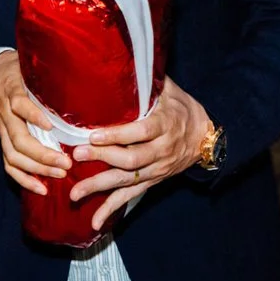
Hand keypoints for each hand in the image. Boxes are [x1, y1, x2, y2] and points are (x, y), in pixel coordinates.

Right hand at [0, 50, 71, 195]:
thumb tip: (76, 78)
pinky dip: (24, 179)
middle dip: (42, 154)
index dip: (33, 116)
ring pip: (13, 155)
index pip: (20, 104)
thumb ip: (46, 75)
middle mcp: (5, 114)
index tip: (51, 126)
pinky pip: (9, 164)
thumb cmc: (16, 70)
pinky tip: (41, 189)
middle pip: (19, 139)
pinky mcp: (2, 141)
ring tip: (59, 174)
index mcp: (12, 92)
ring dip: (36, 169)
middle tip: (66, 163)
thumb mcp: (28, 66)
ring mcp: (2, 129)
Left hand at [68, 77, 213, 232]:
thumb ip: (145, 80)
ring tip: (74, 193)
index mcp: (164, 125)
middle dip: (102, 158)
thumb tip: (119, 58)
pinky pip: (130, 197)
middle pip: (131, 159)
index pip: (139, 132)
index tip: (93, 134)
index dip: (117, 135)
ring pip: (127, 181)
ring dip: (99, 187)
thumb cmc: (181, 107)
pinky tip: (94, 222)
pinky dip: (111, 209)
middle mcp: (161, 150)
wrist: (206, 136)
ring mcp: (156, 169)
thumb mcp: (167, 89)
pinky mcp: (152, 181)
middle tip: (77, 156)